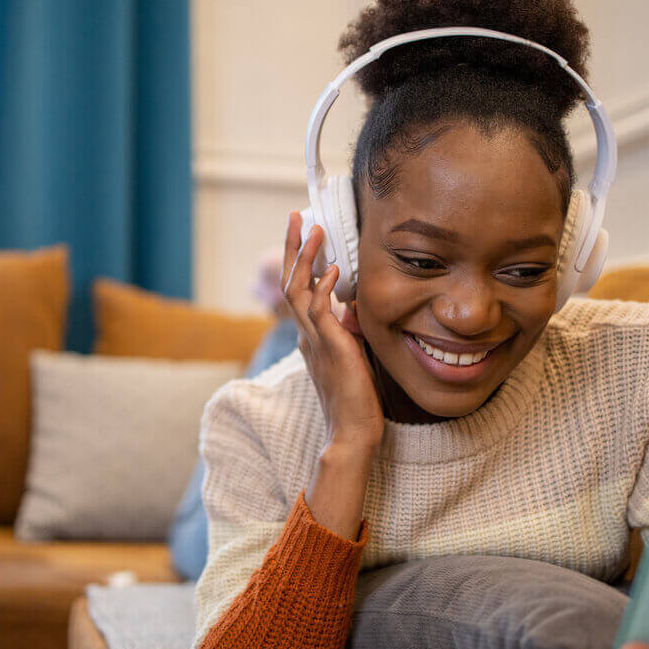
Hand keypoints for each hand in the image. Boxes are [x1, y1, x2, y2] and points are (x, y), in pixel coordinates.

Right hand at [281, 211, 383, 451]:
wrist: (353, 432)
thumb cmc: (358, 399)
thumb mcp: (355, 354)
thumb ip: (351, 329)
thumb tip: (356, 305)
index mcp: (311, 337)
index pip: (299, 290)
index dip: (300, 260)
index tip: (306, 235)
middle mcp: (307, 335)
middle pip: (290, 281)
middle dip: (293, 247)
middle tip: (296, 216)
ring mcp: (315, 341)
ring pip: (298, 290)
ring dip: (306, 257)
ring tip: (315, 229)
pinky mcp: (329, 347)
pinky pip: (318, 311)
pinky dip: (324, 287)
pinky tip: (334, 269)